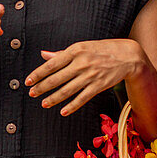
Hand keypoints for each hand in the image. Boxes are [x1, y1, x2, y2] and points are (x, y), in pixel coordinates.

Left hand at [25, 39, 145, 115]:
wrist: (128, 55)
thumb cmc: (102, 50)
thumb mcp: (82, 47)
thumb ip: (61, 53)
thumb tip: (43, 55)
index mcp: (75, 51)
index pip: (51, 64)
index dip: (38, 74)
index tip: (28, 81)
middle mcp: (82, 63)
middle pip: (57, 79)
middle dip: (42, 87)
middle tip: (32, 93)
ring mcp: (90, 75)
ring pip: (67, 90)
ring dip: (53, 98)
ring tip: (44, 103)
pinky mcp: (99, 86)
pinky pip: (82, 98)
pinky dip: (72, 106)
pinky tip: (63, 111)